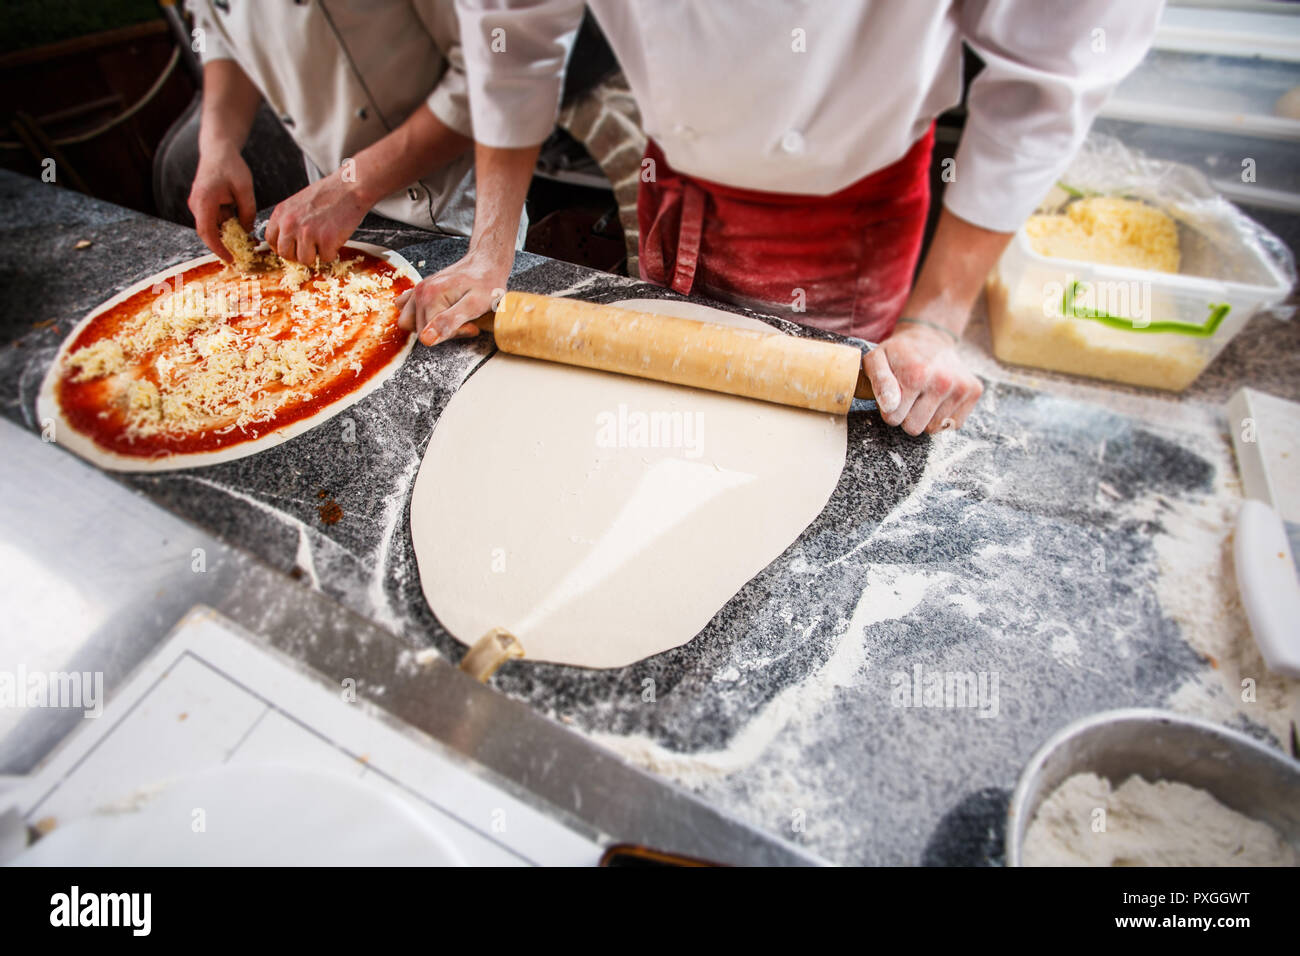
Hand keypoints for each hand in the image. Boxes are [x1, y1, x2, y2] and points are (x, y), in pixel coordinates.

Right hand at [188, 148, 254, 262]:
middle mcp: (196, 204)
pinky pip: (214, 219)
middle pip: (208, 232)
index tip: (231, 259)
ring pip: (212, 226)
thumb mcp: (245, 190)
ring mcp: (198, 204)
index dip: (218, 249)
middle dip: (224, 245)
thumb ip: (247, 212)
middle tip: (242, 255)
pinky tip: (241, 226)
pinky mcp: (203, 204)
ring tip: (247, 240)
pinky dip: (226, 225)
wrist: (218, 150)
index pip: (207, 232)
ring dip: (227, 234)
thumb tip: (248, 232)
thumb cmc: (231, 166)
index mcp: (204, 201)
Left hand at [265, 171, 369, 264]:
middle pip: (285, 254)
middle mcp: (290, 223)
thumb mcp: (298, 203)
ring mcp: (307, 233)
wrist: (349, 188)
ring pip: (305, 260)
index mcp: (281, 213)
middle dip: (299, 254)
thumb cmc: (328, 194)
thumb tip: (287, 240)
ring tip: (325, 240)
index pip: (271, 240)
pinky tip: (336, 237)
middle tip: (312, 247)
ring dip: (317, 254)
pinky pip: (326, 258)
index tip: (293, 247)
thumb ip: (289, 221)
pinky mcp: (325, 240)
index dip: (283, 246)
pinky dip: (333, 251)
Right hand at [396, 247, 510, 345]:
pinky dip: (420, 315)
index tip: (470, 325)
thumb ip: (449, 322)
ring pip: (411, 322)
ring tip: (453, 317)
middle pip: (420, 330)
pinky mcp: (421, 290)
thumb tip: (426, 340)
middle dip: (443, 332)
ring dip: (430, 325)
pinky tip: (439, 313)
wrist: (488, 262)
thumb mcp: (474, 305)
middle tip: (465, 321)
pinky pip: (408, 309)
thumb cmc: (486, 283)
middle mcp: (420, 292)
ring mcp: (418, 290)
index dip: (451, 335)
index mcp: (430, 297)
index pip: (428, 335)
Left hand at [863, 323, 982, 434]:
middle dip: (907, 415)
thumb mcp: (877, 360)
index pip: (893, 419)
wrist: (930, 338)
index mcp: (917, 374)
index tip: (893, 394)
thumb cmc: (899, 353)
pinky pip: (953, 425)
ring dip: (926, 416)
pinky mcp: (974, 391)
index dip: (889, 409)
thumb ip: (879, 383)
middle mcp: (943, 382)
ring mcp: (962, 387)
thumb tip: (890, 406)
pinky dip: (944, 415)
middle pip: (914, 428)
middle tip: (909, 395)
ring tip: (924, 394)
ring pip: (933, 428)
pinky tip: (939, 397)